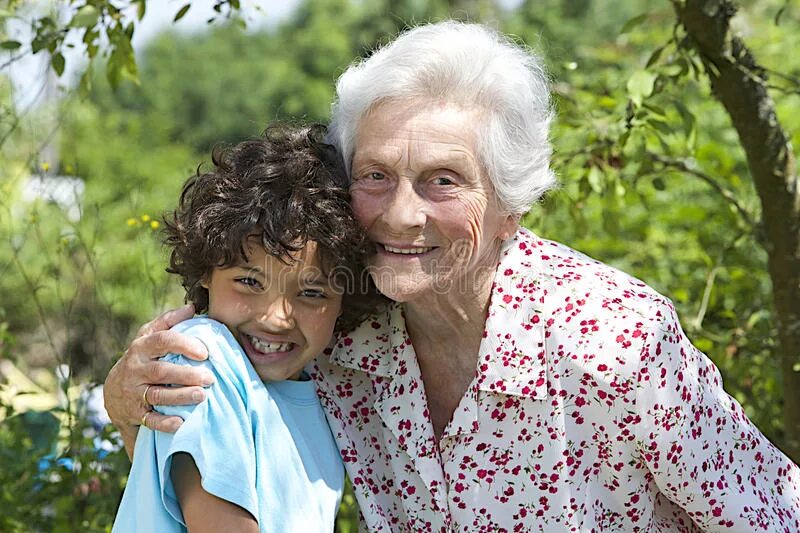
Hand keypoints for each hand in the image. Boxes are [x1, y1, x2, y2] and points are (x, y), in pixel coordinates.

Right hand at [104, 305, 212, 455]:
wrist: (113, 392)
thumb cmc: (142, 359)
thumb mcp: (148, 337)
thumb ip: (168, 322)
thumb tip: (192, 307)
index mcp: (141, 347)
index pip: (161, 340)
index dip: (183, 345)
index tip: (204, 352)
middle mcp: (135, 369)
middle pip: (161, 371)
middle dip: (186, 375)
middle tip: (210, 378)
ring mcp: (133, 392)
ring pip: (157, 395)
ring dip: (180, 397)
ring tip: (202, 396)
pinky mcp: (134, 413)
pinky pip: (149, 420)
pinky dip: (164, 422)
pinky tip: (180, 423)